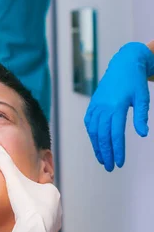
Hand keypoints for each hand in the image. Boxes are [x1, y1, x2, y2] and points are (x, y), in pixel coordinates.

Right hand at [0, 143, 61, 231]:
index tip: (19, 191)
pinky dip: (33, 228)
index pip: (41, 185)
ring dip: (32, 215)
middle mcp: (58, 207)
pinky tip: (23, 229)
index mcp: (53, 192)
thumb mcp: (14, 181)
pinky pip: (40, 228)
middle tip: (18, 205)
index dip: (28, 187)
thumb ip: (5, 164)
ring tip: (20, 217)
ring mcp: (55, 222)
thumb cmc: (26, 206)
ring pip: (42, 215)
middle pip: (41, 200)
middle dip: (31, 201)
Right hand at [84, 42, 153, 171]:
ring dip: (97, 147)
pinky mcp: (93, 104)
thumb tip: (142, 134)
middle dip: (106, 153)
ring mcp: (96, 105)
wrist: (123, 64)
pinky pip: (89, 122)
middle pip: (102, 135)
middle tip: (110, 167)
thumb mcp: (143, 98)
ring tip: (102, 159)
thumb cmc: (135, 81)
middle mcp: (104, 107)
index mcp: (117, 106)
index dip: (117, 149)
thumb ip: (141, 116)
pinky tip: (96, 143)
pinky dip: (91, 135)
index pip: (116, 134)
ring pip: (93, 131)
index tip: (119, 162)